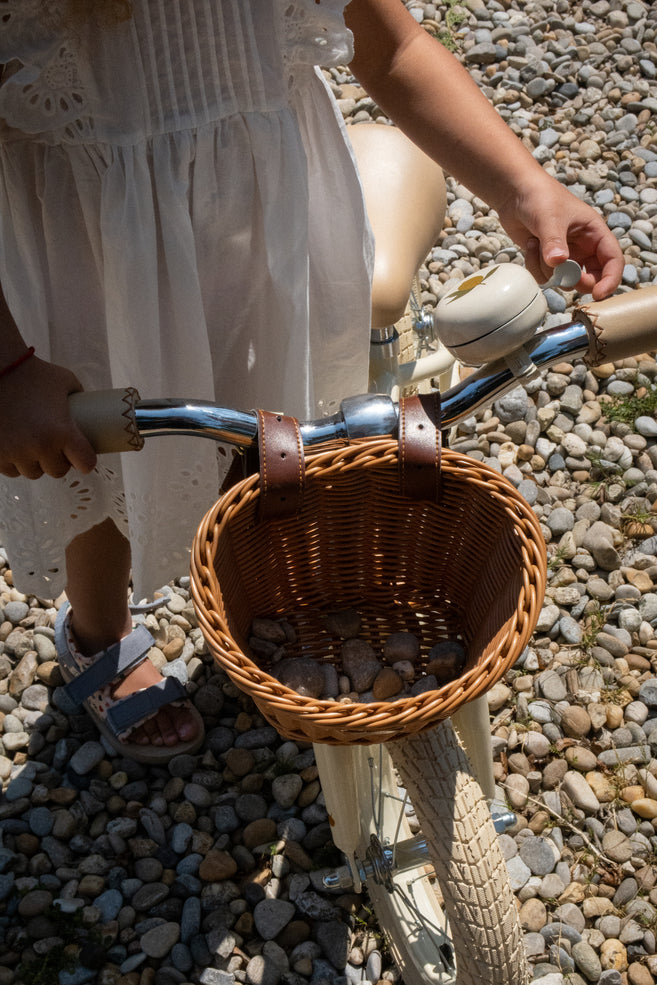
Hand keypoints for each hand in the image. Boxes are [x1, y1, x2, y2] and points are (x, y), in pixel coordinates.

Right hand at [0, 356, 96, 478]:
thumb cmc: (32, 372)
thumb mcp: (65, 381)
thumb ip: (79, 397)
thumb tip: (90, 408)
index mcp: (62, 431)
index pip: (85, 464)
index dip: (85, 461)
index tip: (82, 457)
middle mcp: (40, 446)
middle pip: (58, 471)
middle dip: (58, 461)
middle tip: (55, 448)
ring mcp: (15, 452)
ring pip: (32, 472)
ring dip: (35, 464)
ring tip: (33, 447)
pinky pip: (9, 470)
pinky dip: (13, 463)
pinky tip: (15, 450)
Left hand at [496, 174, 623, 299]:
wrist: (515, 193)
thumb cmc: (539, 196)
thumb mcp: (549, 218)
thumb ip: (554, 241)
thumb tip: (558, 262)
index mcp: (594, 233)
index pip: (613, 260)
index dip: (610, 279)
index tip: (598, 294)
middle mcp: (584, 246)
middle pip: (593, 277)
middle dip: (576, 281)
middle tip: (562, 276)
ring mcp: (566, 255)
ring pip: (565, 281)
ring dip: (548, 271)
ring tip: (537, 245)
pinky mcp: (548, 260)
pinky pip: (546, 277)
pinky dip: (535, 268)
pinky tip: (530, 246)